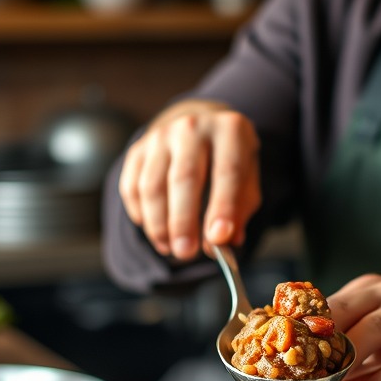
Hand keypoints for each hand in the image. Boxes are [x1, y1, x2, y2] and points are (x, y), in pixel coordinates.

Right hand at [118, 100, 261, 259]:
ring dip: (159, 224)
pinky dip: (142, 216)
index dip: (223, 207)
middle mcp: (193, 126)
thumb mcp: (247, 180)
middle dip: (183, 221)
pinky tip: (158, 235)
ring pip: (152, 186)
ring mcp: (161, 135)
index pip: (227, 171)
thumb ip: (239, 211)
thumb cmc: (229, 161)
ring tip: (173, 249)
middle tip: (186, 254)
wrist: (200, 126)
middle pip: (184, 178)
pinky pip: (132, 188)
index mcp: (230, 129)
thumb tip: (221, 243)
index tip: (218, 239)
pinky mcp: (138, 149)